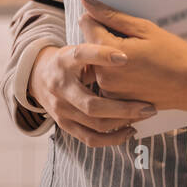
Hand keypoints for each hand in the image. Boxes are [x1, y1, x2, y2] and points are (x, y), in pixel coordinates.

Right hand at [27, 44, 156, 146]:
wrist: (37, 76)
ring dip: (123, 122)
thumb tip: (126, 47)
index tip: (125, 57)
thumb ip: (97, 49)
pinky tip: (130, 131)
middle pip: (93, 104)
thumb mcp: (78, 49)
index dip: (102, 56)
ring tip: (143, 116)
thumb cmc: (68, 61)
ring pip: (95, 124)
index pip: (81, 55)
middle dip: (124, 108)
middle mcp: (60, 86)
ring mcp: (60, 108)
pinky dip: (113, 138)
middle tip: (149, 107)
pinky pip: (91, 139)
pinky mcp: (64, 124)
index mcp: (64, 60)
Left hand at [79, 0, 186, 113]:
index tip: (118, 23)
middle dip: (104, 38)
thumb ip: (111, 15)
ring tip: (136, 58)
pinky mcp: (115, 102)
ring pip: (97, 63)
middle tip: (132, 42)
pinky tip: (136, 72)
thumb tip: (86, 0)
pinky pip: (106, 80)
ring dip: (108, 57)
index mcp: (109, 52)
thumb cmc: (173, 54)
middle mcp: (104, 75)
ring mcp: (109, 91)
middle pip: (90, 46)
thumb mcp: (144, 29)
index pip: (86, 24)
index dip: (100, 18)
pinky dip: (115, 73)